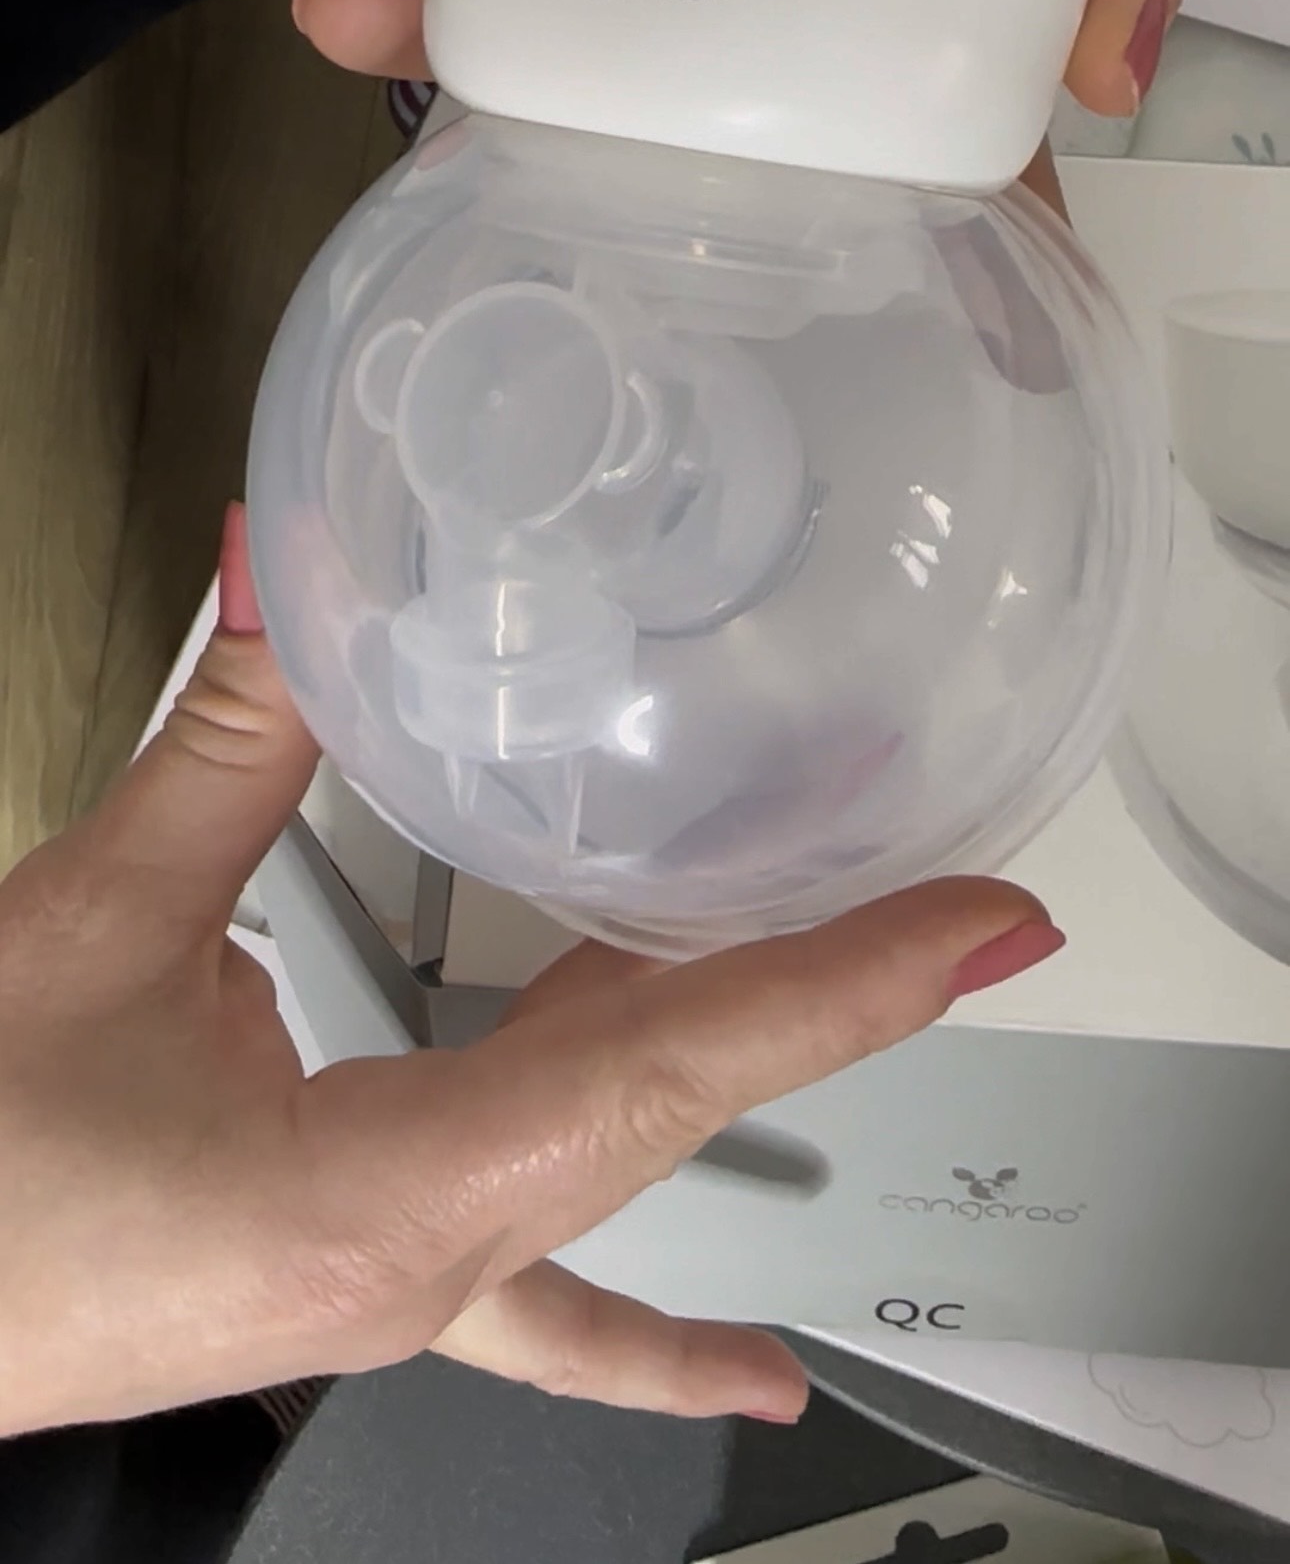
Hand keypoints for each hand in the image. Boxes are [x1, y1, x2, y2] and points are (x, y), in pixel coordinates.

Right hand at [0, 507, 1059, 1435]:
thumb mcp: (93, 931)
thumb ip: (219, 742)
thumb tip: (284, 572)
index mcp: (384, 1197)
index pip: (670, 1068)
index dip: (841, 987)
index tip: (982, 931)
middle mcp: (425, 1264)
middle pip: (677, 1108)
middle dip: (830, 1005)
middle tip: (963, 918)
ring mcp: (403, 1283)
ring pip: (623, 1180)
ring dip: (747, 1079)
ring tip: (872, 1000)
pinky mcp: (364, 1267)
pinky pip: (555, 1306)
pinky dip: (659, 1337)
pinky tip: (746, 1374)